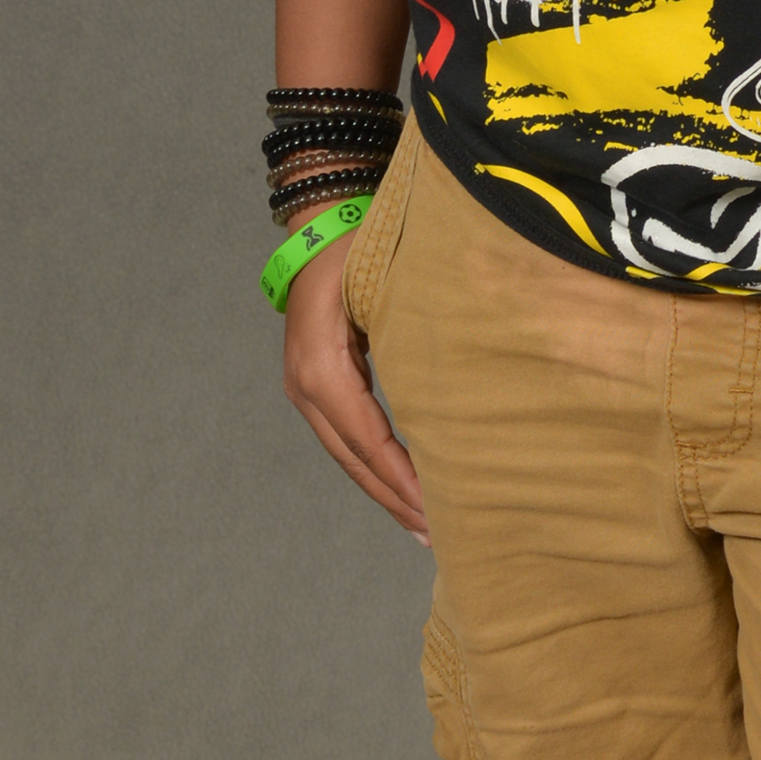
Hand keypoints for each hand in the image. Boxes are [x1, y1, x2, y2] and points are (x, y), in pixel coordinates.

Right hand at [282, 243, 429, 540]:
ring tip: (424, 525)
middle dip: (396, 499)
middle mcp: (307, 386)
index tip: (438, 510)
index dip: (401, 478)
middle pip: (354, 458)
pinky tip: (401, 487)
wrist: (321, 225)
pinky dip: (374, 466)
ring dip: (385, 491)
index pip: (367, 439)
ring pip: (347, 455)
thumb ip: (414, 329)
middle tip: (440, 534)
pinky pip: (346, 437)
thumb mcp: (384, 281)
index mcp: (322, 367)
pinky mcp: (316, 386)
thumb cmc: (361, 246)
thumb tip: (454, 379)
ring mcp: (305, 389)